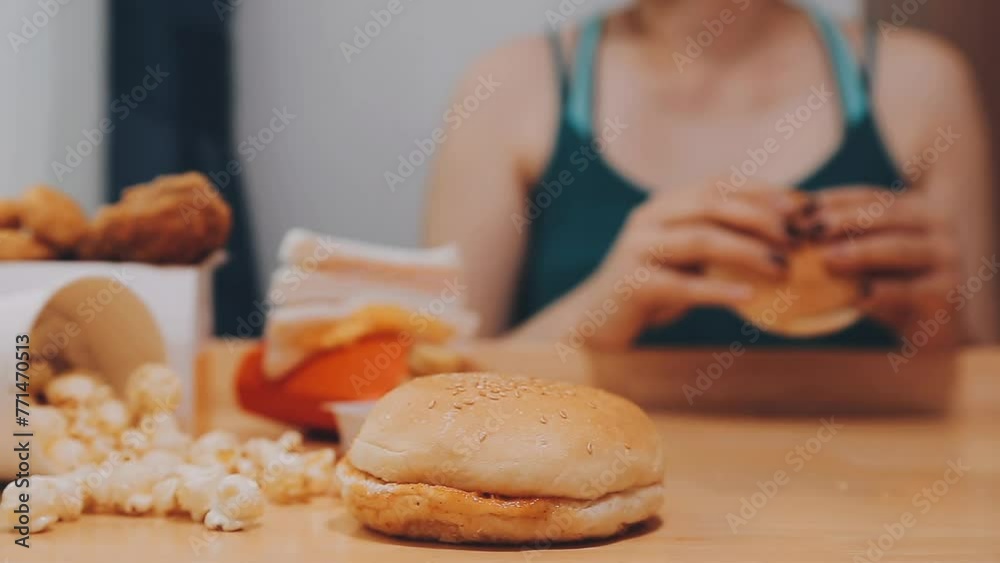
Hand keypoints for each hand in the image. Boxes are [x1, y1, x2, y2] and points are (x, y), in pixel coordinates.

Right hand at [579, 184, 800, 348]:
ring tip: (781, 267)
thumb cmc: (652, 288)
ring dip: (746, 252)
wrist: (597, 320)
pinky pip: (681, 285)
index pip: (717, 185)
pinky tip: (747, 296)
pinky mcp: (631, 284)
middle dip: (759, 217)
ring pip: (699, 239)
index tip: (800, 206)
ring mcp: (636, 249)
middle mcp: (647, 219)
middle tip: (795, 238)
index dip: (760, 191)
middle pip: (710, 205)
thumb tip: (782, 234)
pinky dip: (717, 290)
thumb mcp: (685, 258)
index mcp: (663, 206)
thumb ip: (717, 239)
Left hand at [813, 186, 960, 340]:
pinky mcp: (946, 293)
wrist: (933, 327)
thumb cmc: (889, 285)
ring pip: (899, 249)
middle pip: (887, 215)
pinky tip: (856, 297)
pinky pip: (908, 290)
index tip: (799, 208)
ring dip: (861, 252)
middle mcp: (937, 225)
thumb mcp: (865, 258)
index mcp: (915, 209)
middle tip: (811, 229)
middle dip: (846, 220)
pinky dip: (881, 293)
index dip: (834, 200)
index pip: (870, 197)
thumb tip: (789, 222)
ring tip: (828, 259)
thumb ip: (839, 239)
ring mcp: (947, 258)